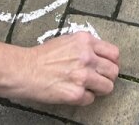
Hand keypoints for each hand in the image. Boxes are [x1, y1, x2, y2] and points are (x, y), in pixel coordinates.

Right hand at [0, 34, 119, 105]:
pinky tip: (73, 92)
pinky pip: (91, 99)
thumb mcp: (67, 41)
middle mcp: (87, 57)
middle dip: (107, 77)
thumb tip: (99, 56)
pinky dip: (84, 98)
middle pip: (114, 71)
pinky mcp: (76, 93)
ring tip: (86, 87)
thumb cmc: (42, 56)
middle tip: (97, 79)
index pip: (114, 53)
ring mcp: (83, 76)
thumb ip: (85, 46)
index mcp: (85, 41)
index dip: (112, 62)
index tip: (107, 67)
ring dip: (98, 89)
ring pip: (107, 87)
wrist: (24, 70)